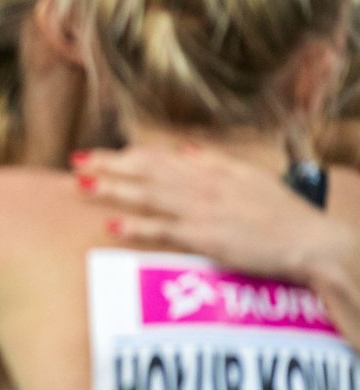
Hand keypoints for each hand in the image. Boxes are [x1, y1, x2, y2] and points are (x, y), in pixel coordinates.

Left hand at [72, 146, 331, 279]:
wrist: (313, 241)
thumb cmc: (283, 213)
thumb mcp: (249, 176)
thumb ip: (213, 160)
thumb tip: (181, 147)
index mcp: (211, 171)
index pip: (158, 158)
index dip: (123, 154)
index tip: (94, 153)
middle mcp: (203, 186)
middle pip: (146, 171)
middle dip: (108, 165)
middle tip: (75, 161)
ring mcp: (204, 211)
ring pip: (149, 195)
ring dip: (114, 189)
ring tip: (83, 184)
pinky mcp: (208, 237)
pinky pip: (166, 230)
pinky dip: (138, 227)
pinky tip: (112, 225)